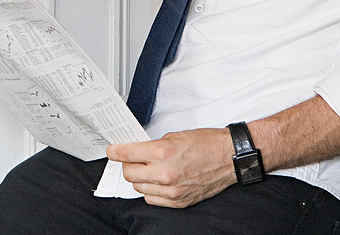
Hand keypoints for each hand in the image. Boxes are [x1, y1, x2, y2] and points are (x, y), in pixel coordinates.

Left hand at [107, 128, 234, 207]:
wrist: (228, 158)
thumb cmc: (205, 144)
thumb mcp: (174, 136)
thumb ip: (152, 146)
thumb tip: (135, 151)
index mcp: (162, 153)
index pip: (126, 155)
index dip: (115, 152)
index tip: (112, 151)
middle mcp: (164, 174)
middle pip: (128, 174)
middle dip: (128, 165)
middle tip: (134, 159)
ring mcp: (171, 191)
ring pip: (138, 188)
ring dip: (140, 178)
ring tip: (150, 169)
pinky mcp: (178, 202)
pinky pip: (152, 199)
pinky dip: (151, 190)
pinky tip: (159, 181)